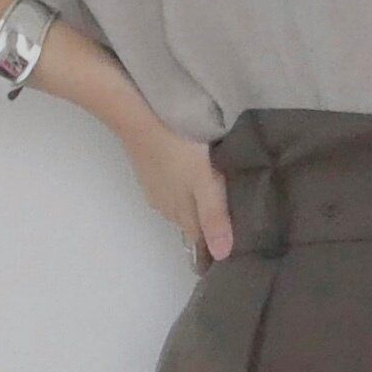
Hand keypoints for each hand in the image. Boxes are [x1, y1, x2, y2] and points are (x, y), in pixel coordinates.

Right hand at [118, 114, 232, 270]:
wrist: (139, 115)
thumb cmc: (178, 148)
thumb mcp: (204, 182)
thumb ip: (214, 217)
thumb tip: (222, 256)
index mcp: (182, 213)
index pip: (200, 240)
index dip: (214, 245)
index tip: (231, 249)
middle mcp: (166, 207)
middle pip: (191, 222)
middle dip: (207, 224)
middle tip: (232, 218)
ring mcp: (155, 189)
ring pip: (180, 204)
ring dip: (195, 204)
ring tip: (216, 195)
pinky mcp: (149, 170)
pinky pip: (171, 188)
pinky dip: (183, 188)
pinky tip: (192, 176)